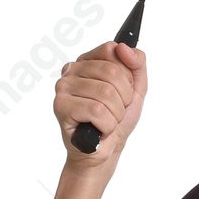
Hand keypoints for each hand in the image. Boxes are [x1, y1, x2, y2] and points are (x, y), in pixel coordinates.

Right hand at [54, 41, 146, 164]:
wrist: (107, 151)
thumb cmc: (116, 120)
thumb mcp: (135, 89)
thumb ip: (137, 64)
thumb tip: (124, 48)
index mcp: (87, 61)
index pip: (112, 50)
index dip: (126, 76)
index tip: (123, 91)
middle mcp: (71, 70)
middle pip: (112, 72)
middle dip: (123, 98)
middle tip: (115, 111)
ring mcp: (63, 87)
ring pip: (106, 93)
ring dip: (115, 114)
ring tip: (106, 121)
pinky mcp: (61, 106)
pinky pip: (97, 111)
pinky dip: (107, 125)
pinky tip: (98, 129)